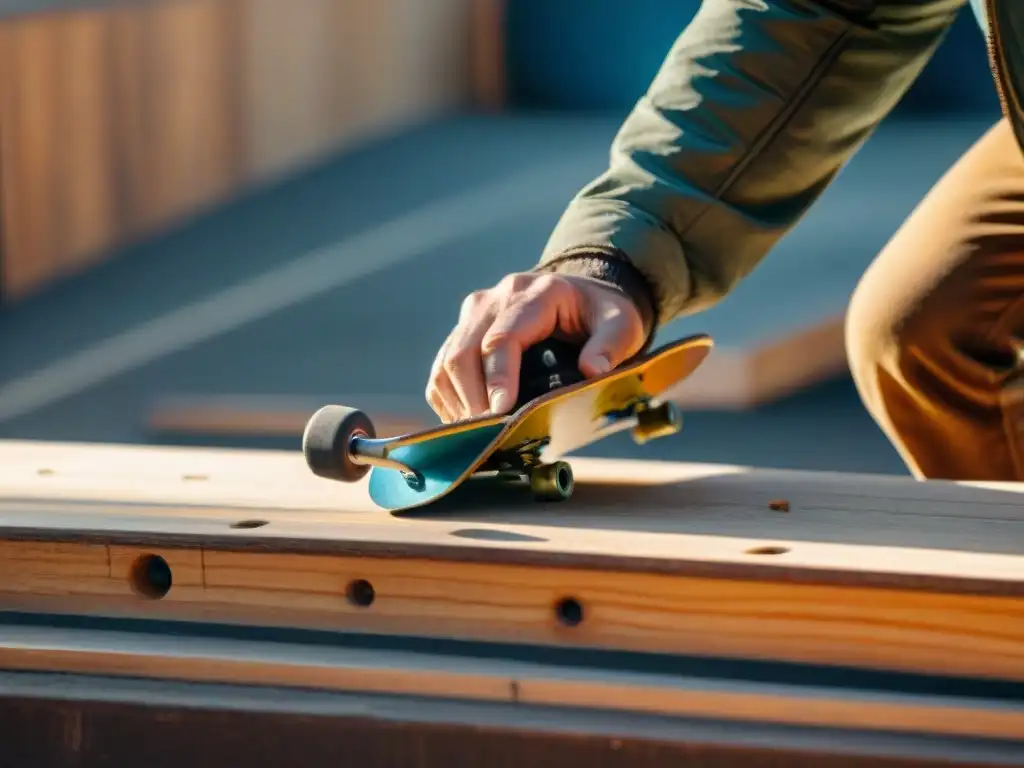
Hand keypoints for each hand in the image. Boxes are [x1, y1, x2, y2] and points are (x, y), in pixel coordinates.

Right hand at [426, 272, 645, 421]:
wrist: (581, 294)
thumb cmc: (601, 314)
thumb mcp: (622, 323)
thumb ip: (612, 344)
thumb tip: (592, 370)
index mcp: (534, 294)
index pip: (502, 338)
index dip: (497, 378)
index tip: (500, 414)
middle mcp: (495, 299)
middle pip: (464, 352)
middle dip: (472, 400)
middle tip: (488, 436)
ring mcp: (474, 314)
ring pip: (447, 362)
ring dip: (457, 403)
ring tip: (478, 435)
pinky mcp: (463, 331)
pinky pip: (442, 369)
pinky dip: (449, 400)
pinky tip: (468, 423)